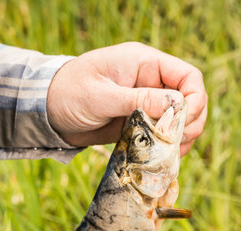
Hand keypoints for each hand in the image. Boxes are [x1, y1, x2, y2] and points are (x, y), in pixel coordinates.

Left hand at [47, 42, 207, 155]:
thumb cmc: (68, 92)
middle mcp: (149, 83)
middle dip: (191, 121)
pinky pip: (162, 135)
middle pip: (189, 100)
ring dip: (181, 137)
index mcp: (144, 64)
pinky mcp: (137, 124)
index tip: (186, 119)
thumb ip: (137, 99)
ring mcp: (144, 105)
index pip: (187, 76)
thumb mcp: (101, 95)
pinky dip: (167, 147)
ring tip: (172, 152)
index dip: (194, 97)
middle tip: (179, 141)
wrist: (46, 112)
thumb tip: (177, 104)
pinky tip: (164, 157)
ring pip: (179, 121)